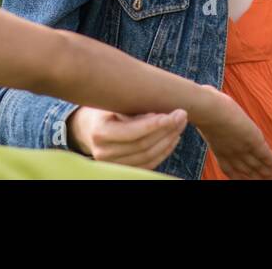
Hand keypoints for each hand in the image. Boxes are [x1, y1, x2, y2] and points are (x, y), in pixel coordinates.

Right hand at [66, 105, 186, 169]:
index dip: (155, 125)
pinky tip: (173, 138)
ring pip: (148, 157)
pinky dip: (164, 151)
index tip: (173, 114)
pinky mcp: (122, 169)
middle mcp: (104, 152)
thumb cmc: (105, 109)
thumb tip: (160, 111)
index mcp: (100, 132)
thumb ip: (132, 107)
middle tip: (182, 115)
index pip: (132, 133)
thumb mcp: (113, 102)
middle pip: (143, 145)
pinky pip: (148, 164)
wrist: (89, 127)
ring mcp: (112, 164)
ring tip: (180, 124)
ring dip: (168, 140)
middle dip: (166, 130)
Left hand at [190, 84, 271, 178]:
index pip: (229, 168)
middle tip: (265, 183)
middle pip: (246, 171)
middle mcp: (231, 151)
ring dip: (267, 174)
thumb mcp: (207, 108)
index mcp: (218, 147)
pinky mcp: (254, 141)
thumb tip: (206, 90)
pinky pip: (266, 155)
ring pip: (258, 166)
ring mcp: (243, 147)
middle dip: (256, 178)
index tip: (245, 179)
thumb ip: (209, 104)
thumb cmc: (204, 105)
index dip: (238, 175)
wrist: (209, 109)